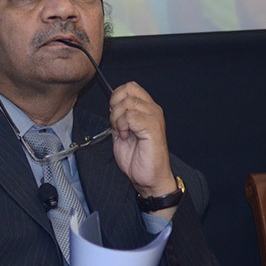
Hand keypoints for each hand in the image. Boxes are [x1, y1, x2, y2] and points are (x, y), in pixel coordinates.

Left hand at [109, 81, 176, 197]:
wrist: (149, 177)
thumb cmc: (138, 158)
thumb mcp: (122, 132)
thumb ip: (118, 117)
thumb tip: (112, 106)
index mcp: (146, 109)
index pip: (130, 87)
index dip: (116, 97)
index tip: (114, 114)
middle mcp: (152, 109)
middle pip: (127, 90)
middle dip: (115, 106)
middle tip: (117, 124)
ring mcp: (154, 117)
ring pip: (126, 104)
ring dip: (117, 120)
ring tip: (123, 133)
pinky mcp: (153, 127)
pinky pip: (130, 116)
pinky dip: (123, 127)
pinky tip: (127, 137)